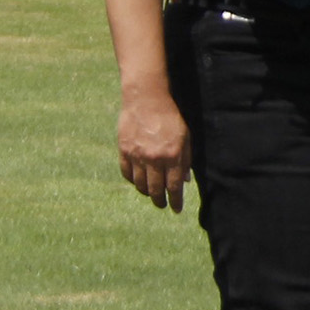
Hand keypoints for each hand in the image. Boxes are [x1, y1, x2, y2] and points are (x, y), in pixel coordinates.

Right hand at [119, 88, 192, 211]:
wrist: (146, 98)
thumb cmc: (170, 116)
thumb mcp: (185, 136)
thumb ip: (186, 159)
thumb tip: (185, 181)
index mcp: (172, 155)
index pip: (173, 187)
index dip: (175, 201)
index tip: (177, 210)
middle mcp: (154, 158)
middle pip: (155, 189)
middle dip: (160, 201)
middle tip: (162, 204)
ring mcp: (137, 155)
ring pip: (140, 184)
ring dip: (146, 192)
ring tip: (151, 194)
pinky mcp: (124, 150)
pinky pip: (127, 173)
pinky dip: (132, 180)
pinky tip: (138, 181)